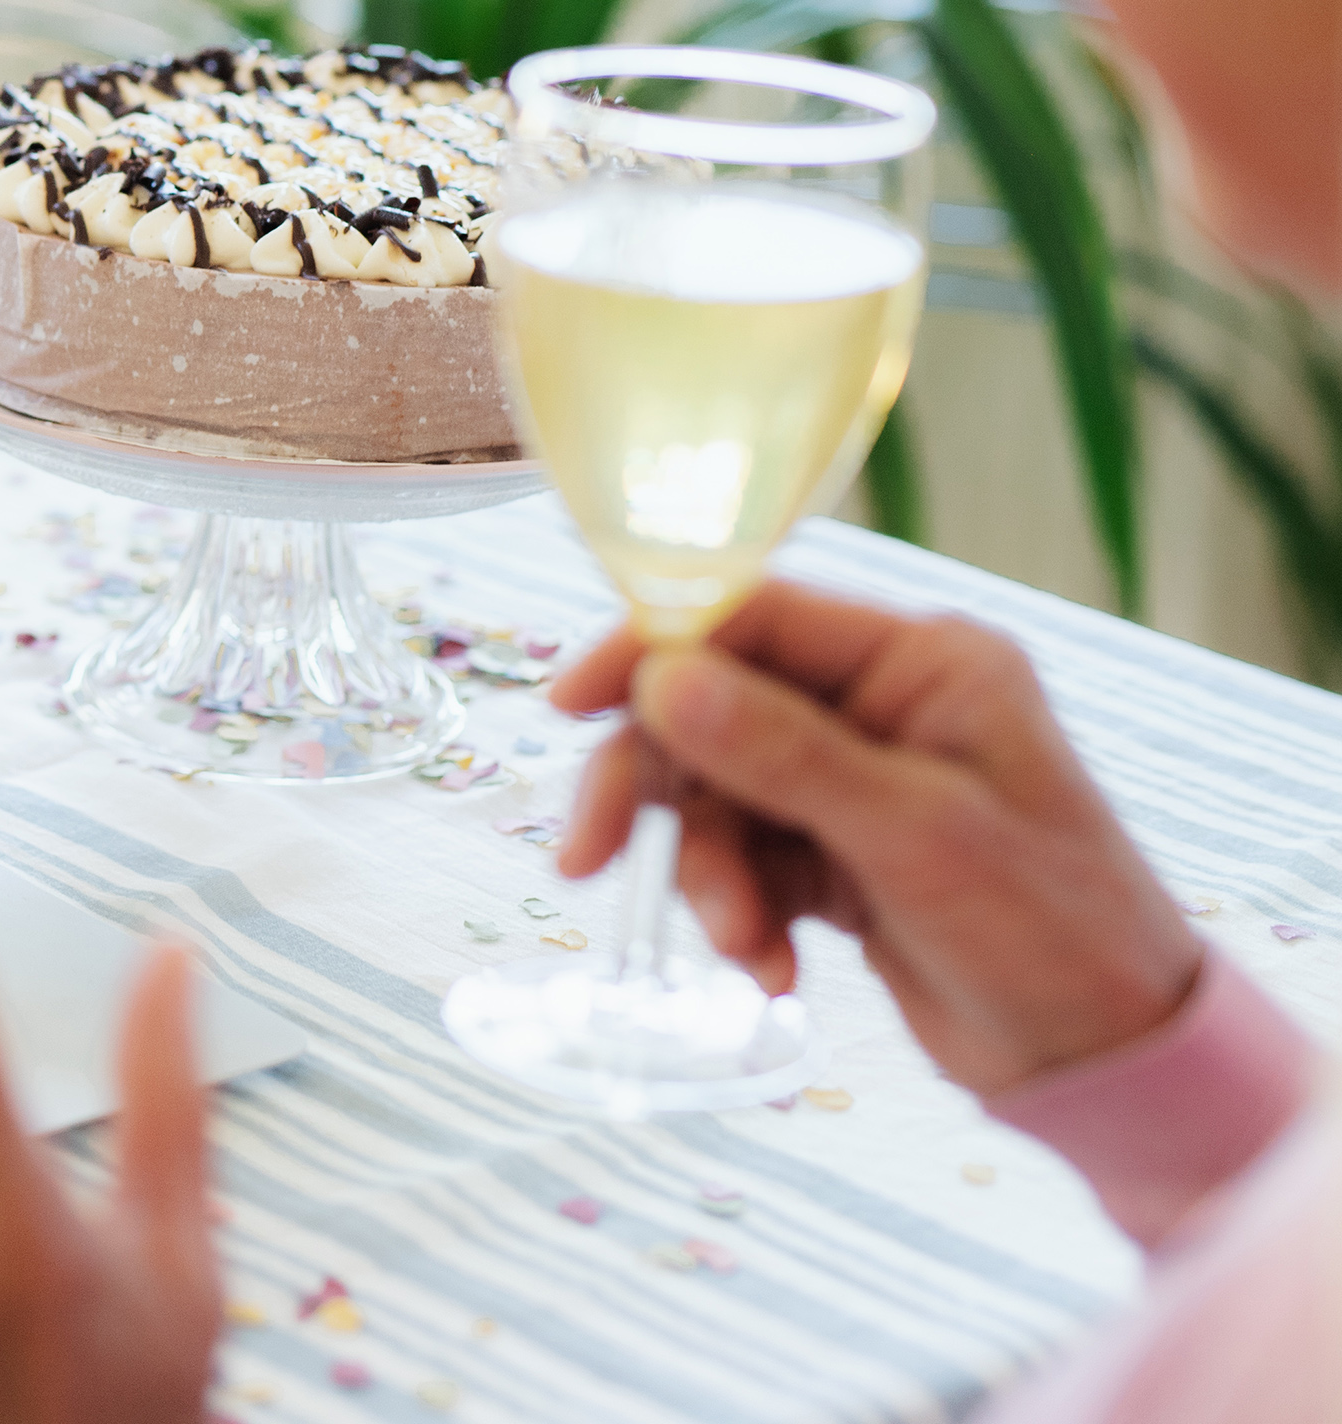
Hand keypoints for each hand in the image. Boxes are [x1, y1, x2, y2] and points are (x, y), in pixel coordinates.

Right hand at [550, 582, 1201, 1097]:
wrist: (1114, 1069)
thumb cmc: (1053, 933)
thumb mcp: (914, 836)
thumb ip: (782, 751)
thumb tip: (660, 678)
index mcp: (919, 660)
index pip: (752, 614)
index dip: (650, 647)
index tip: (570, 702)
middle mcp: (880, 702)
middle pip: (712, 706)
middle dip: (656, 786)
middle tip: (591, 857)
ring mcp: (856, 777)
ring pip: (717, 791)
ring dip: (707, 871)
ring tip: (739, 947)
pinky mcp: (837, 851)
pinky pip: (745, 856)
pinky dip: (740, 912)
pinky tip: (772, 970)